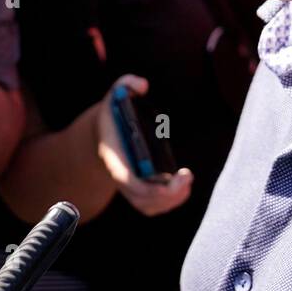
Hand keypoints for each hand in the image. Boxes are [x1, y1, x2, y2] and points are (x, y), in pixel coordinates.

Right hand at [95, 75, 191, 216]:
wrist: (104, 134)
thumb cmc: (113, 114)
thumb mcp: (115, 93)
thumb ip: (126, 83)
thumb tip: (143, 86)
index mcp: (115, 158)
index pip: (128, 181)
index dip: (148, 187)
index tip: (172, 178)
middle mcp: (121, 178)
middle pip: (142, 200)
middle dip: (167, 194)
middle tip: (187, 176)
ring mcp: (129, 187)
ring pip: (149, 207)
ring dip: (171, 201)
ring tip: (186, 181)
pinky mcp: (139, 190)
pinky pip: (152, 206)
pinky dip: (169, 203)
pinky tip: (182, 188)